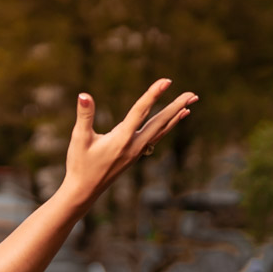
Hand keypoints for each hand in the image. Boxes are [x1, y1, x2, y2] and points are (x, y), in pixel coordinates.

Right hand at [65, 79, 195, 202]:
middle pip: (160, 122)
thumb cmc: (80, 164)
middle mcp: (134, 145)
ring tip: (190, 104)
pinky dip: (167, 127)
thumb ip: (84, 115)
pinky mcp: (136, 155)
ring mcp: (137, 151)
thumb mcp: (79, 138)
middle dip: (176, 106)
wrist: (85, 190)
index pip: (141, 111)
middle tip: (193, 93)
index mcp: (122, 139)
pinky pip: (157, 137)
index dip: (153, 94)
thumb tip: (84, 95)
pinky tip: (173, 120)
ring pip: (161, 130)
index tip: (167, 81)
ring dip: (176, 116)